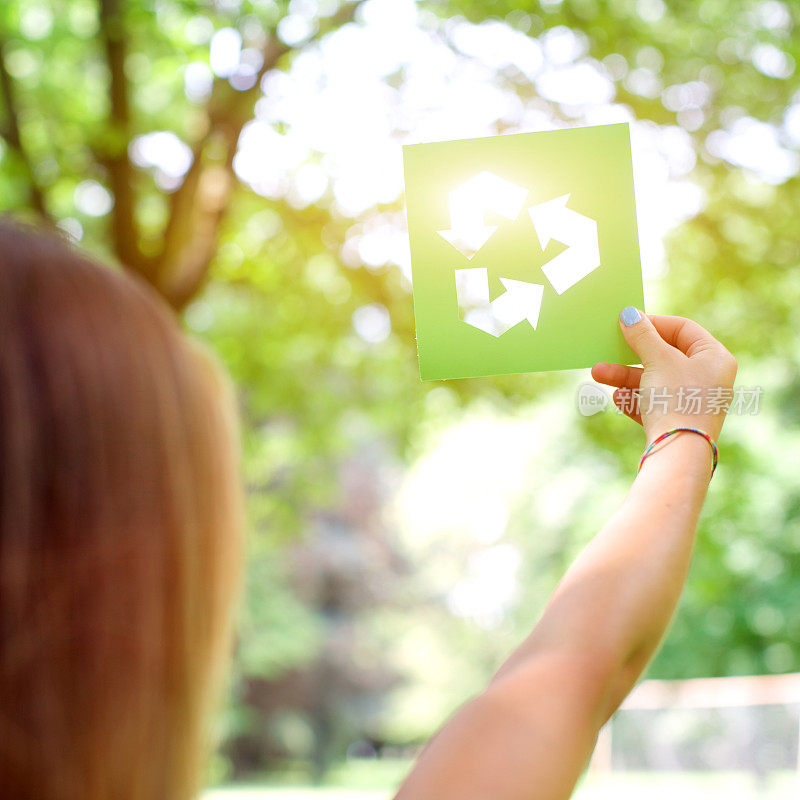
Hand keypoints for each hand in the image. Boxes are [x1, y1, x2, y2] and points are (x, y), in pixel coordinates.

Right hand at [591, 308, 736, 442]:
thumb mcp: (657, 360)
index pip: (682, 328)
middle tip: (606, 349)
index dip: (653, 323)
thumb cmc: (677, 400)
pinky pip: (652, 403)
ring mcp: (693, 401)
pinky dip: (634, 399)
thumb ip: (642, 335)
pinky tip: (618, 399)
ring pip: (653, 380)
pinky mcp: (677, 422)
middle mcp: (708, 378)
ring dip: (624, 377)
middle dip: (630, 355)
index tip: (626, 323)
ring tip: (598, 375)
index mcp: (714, 358)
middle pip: (663, 356)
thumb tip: (629, 313)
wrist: (678, 453)